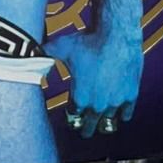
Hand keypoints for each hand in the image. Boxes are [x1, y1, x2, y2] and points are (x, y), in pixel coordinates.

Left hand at [45, 26, 142, 140]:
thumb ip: (46, 54)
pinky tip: (119, 112)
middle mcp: (97, 105)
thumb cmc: (88, 40)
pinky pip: (126, 114)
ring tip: (102, 122)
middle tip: (84, 129)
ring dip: (104, 122)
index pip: (73, 119)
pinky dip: (122, 114)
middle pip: (90, 127)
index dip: (71, 116)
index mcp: (79, 98)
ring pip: (109, 123)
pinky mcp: (130, 95)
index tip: (71, 114)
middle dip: (86, 128)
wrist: (115, 33)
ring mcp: (115, 102)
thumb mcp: (61, 47)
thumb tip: (32, 51)